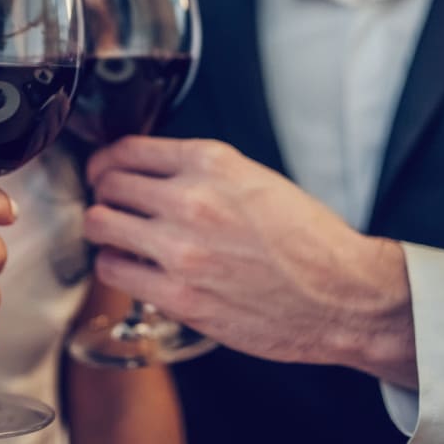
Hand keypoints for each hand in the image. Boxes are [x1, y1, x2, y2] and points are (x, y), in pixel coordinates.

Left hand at [83, 137, 416, 386]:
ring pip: (100, 223)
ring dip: (103, 228)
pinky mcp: (178, 294)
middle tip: (110, 203)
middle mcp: (191, 199)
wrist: (343, 295)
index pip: (129, 148)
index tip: (105, 169)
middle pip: (108, 183)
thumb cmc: (308, 241)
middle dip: (104, 192)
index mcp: (212, 162)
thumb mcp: (256, 179)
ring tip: (116, 235)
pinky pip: (113, 269)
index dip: (108, 160)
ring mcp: (180, 248)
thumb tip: (153, 173)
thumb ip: (202, 172)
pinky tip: (129, 266)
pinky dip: (114, 265)